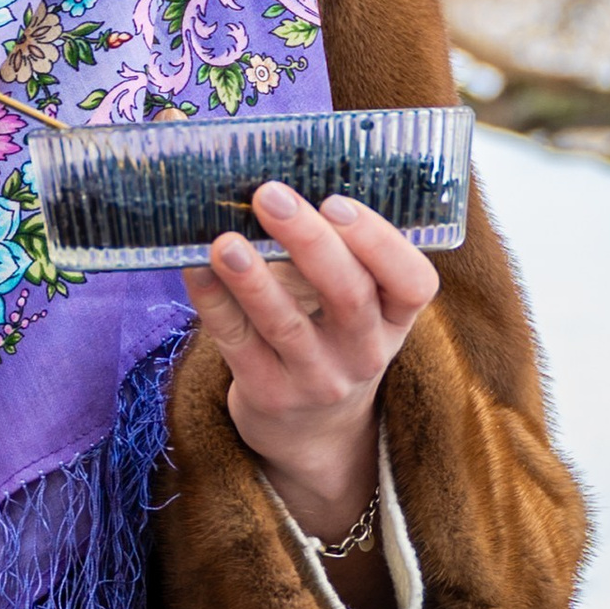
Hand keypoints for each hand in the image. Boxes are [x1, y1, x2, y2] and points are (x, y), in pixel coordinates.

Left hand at [181, 182, 438, 542]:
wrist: (311, 428)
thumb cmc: (328, 333)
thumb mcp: (351, 300)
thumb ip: (331, 246)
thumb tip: (273, 180)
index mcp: (395, 316)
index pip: (413, 283)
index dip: (380, 242)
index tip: (337, 202)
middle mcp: (366, 352)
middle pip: (348, 297)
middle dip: (309, 242)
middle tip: (271, 196)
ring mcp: (318, 380)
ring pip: (287, 325)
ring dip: (253, 279)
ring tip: (224, 241)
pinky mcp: (269, 396)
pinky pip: (238, 346)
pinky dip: (215, 305)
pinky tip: (195, 270)